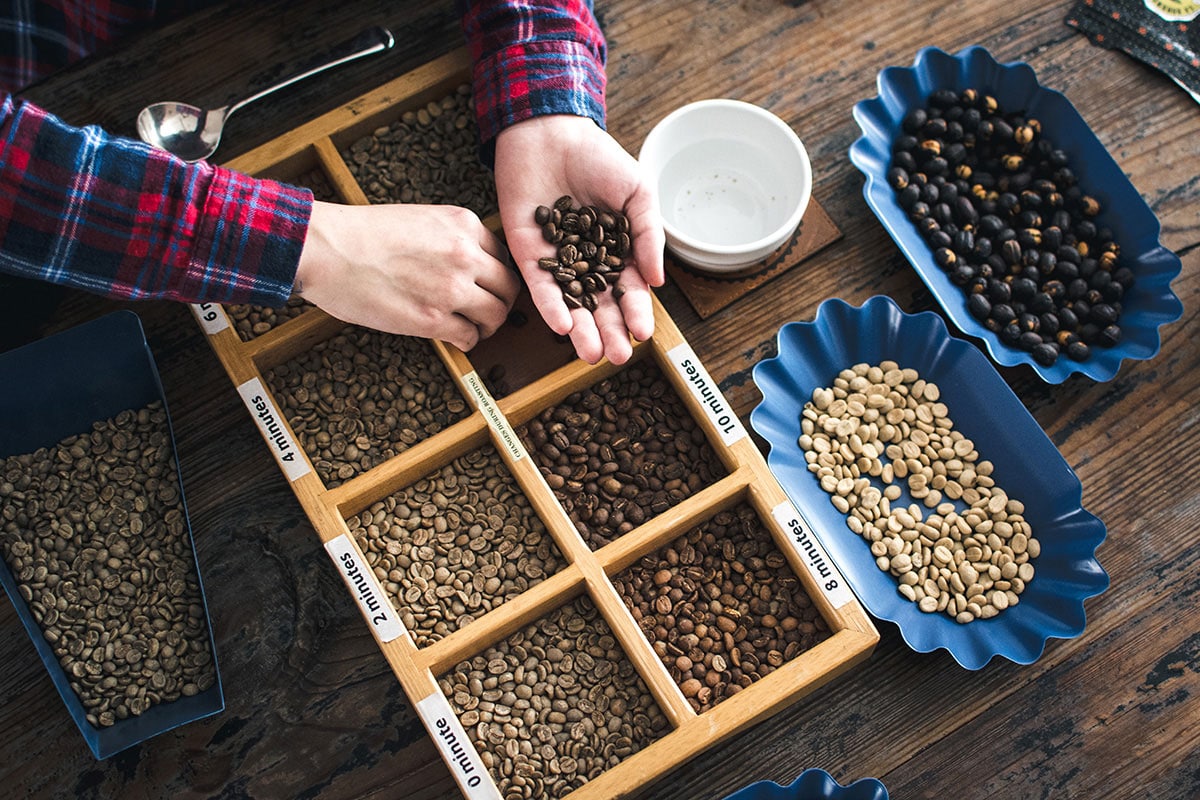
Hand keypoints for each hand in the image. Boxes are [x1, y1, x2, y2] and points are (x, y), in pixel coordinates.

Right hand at [294, 201, 519, 350]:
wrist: (327, 248)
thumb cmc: (361, 233)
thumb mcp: (419, 218)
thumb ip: (449, 238)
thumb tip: (467, 263)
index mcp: (463, 224)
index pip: (502, 255)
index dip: (496, 275)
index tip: (487, 286)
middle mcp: (465, 254)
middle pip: (509, 286)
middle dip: (501, 302)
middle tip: (488, 312)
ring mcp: (452, 288)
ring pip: (496, 315)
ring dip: (488, 326)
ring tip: (475, 329)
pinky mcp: (433, 319)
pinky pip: (469, 337)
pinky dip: (467, 342)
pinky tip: (455, 339)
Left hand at [494, 115, 665, 364]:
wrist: (550, 132)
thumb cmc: (598, 159)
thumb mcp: (637, 193)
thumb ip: (648, 235)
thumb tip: (657, 280)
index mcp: (616, 251)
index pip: (628, 290)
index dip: (636, 313)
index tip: (644, 334)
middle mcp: (586, 262)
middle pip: (599, 305)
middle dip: (610, 332)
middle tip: (619, 357)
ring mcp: (556, 261)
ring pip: (570, 303)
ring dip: (581, 331)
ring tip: (592, 355)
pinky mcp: (527, 254)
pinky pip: (539, 286)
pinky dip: (550, 306)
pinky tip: (561, 326)